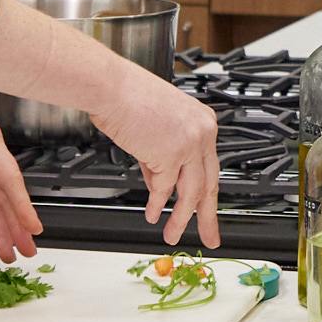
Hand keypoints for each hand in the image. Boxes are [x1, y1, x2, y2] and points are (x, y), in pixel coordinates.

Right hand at [86, 63, 224, 248]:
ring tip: (172, 235)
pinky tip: (153, 216)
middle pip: (210, 184)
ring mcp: (189, 144)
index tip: (206, 208)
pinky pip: (164, 188)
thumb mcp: (156, 128)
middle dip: (209, 215)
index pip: (209, 166)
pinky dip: (157, 205)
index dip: (204, 192)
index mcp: (203, 122)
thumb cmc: (126, 98)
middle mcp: (202, 132)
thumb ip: (163, 156)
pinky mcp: (171, 154)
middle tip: (211, 235)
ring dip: (181, 218)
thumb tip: (160, 184)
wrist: (111, 86)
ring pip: (191, 192)